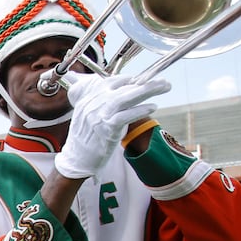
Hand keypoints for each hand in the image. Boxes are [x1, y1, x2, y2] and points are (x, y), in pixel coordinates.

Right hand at [53, 73, 168, 179]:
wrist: (76, 160)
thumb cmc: (87, 140)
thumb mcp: (91, 117)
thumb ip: (104, 105)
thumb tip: (127, 96)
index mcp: (88, 99)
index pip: (111, 82)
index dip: (130, 80)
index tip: (144, 80)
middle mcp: (92, 105)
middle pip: (122, 88)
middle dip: (145, 83)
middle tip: (163, 81)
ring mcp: (98, 116)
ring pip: (125, 98)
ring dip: (146, 91)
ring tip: (163, 87)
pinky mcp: (106, 129)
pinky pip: (125, 116)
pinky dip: (140, 110)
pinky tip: (153, 106)